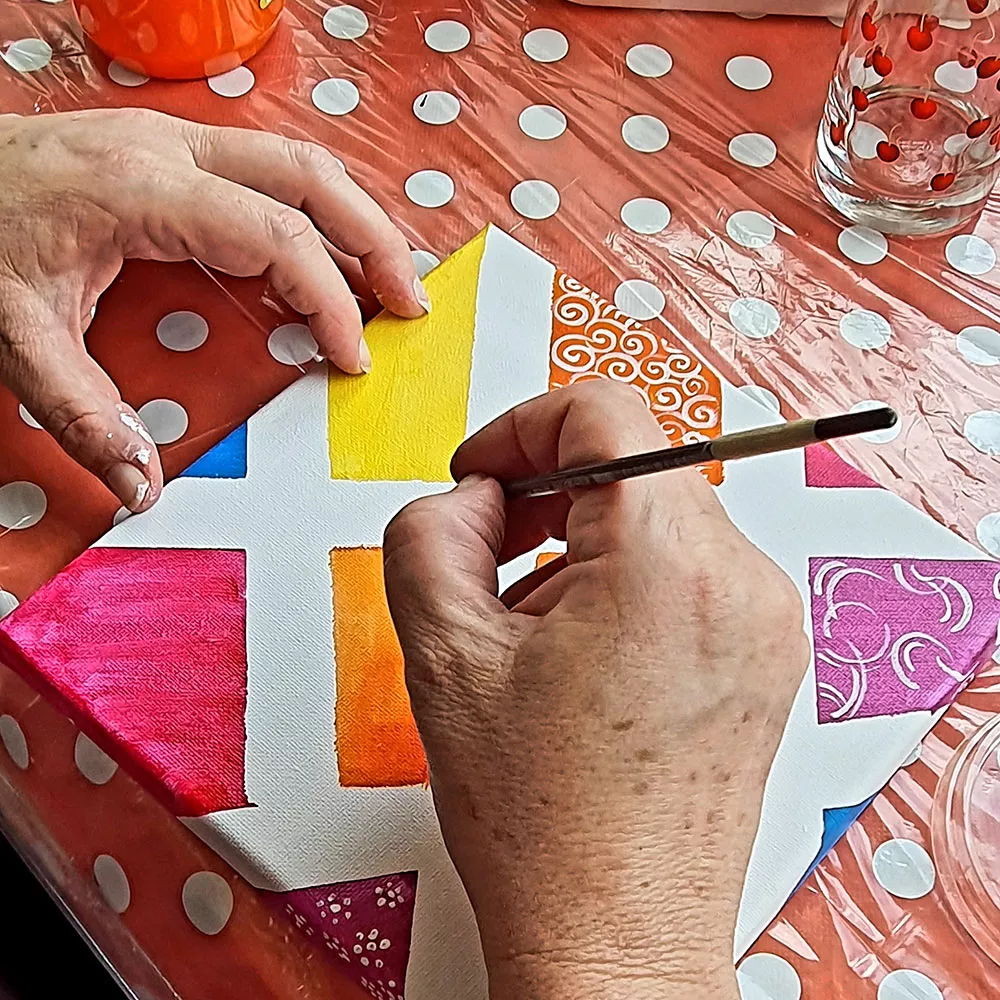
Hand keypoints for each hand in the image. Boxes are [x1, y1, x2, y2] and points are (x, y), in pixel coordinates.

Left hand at [0, 108, 427, 511]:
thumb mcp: (15, 333)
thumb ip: (83, 412)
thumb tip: (141, 486)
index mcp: (142, 188)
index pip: (276, 236)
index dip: (330, 300)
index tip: (352, 358)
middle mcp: (171, 148)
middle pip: (311, 175)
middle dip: (374, 241)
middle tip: (412, 304)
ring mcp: (175, 139)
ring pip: (300, 161)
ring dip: (355, 220)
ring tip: (389, 282)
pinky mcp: (173, 148)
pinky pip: (271, 169)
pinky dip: (318, 213)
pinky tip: (329, 256)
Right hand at [383, 381, 808, 999]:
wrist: (615, 939)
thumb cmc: (547, 827)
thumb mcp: (444, 655)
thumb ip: (430, 533)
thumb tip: (469, 497)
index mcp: (671, 563)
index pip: (604, 410)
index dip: (520, 426)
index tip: (481, 474)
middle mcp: (743, 581)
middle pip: (631, 463)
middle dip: (544, 492)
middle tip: (487, 554)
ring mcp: (766, 621)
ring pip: (655, 518)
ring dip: (579, 543)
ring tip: (528, 627)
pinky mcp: (765, 655)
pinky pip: (687, 571)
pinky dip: (623, 581)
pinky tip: (577, 654)